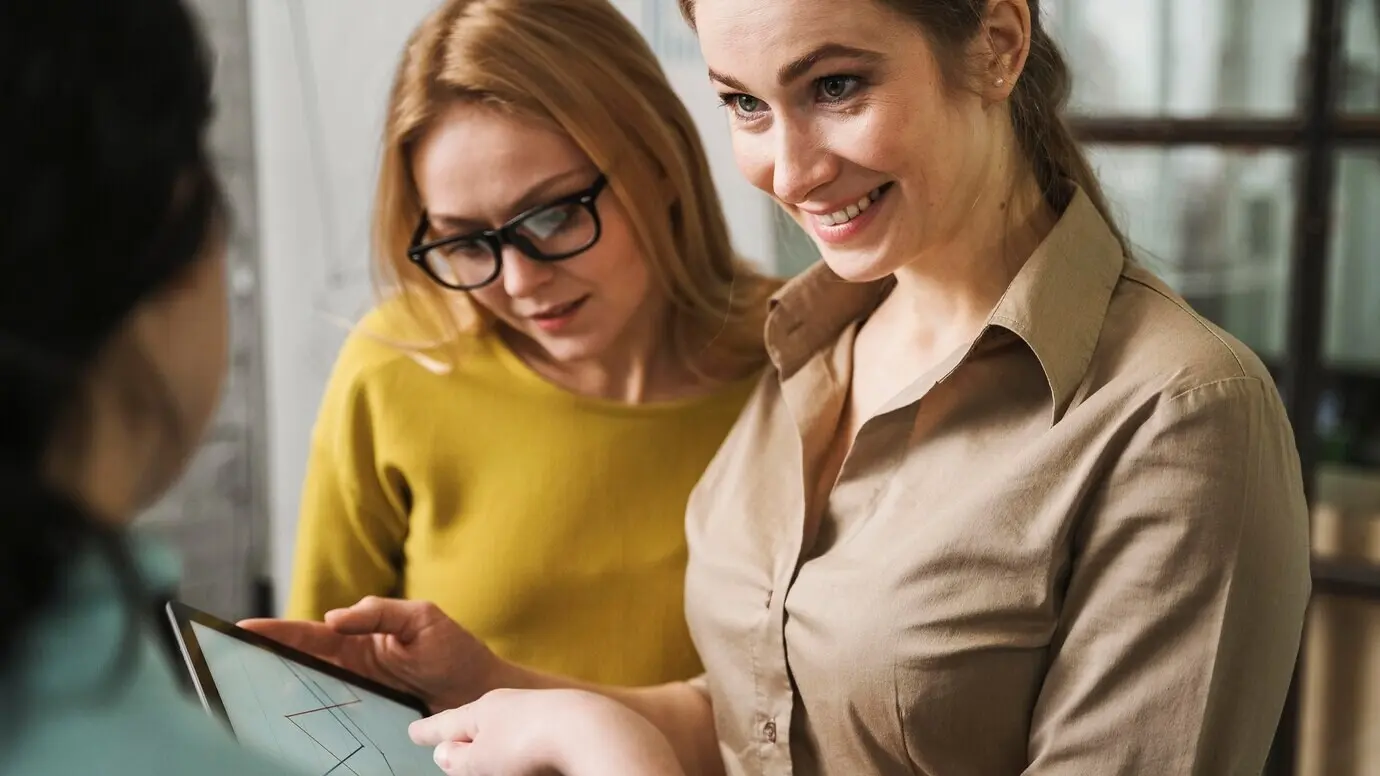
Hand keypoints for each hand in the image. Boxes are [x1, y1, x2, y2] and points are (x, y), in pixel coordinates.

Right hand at [239, 597, 497, 711]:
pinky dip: (311, 720)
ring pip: (310, 692)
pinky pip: (333, 718)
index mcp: (359, 638)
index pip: (309, 633)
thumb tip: (332, 618)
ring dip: (281, 692)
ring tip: (248, 693)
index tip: (241, 628)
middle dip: (265, 660)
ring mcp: (358, 694)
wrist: (481, 692)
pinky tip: (291, 723)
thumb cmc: (454, 651)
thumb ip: (379, 613)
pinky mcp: (369, 718)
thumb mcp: (421, 618)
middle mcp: (352, 667)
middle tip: (230, 661)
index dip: (275, 631)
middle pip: (300, 664)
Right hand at [409, 689, 685, 775]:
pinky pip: (535, 734)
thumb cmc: (528, 745)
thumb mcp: (481, 761)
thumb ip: (458, 760)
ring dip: (497, 743)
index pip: (446, 723)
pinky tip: (531, 756)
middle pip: (479, 722)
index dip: (428, 731)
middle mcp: (509, 704)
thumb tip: (446, 753)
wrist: (590, 729)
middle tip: (447, 740)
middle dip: (465, 733)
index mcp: (482, 710)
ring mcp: (539, 710)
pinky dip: (526, 744)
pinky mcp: (565, 721)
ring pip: (509, 728)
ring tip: (490, 757)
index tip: (414, 731)